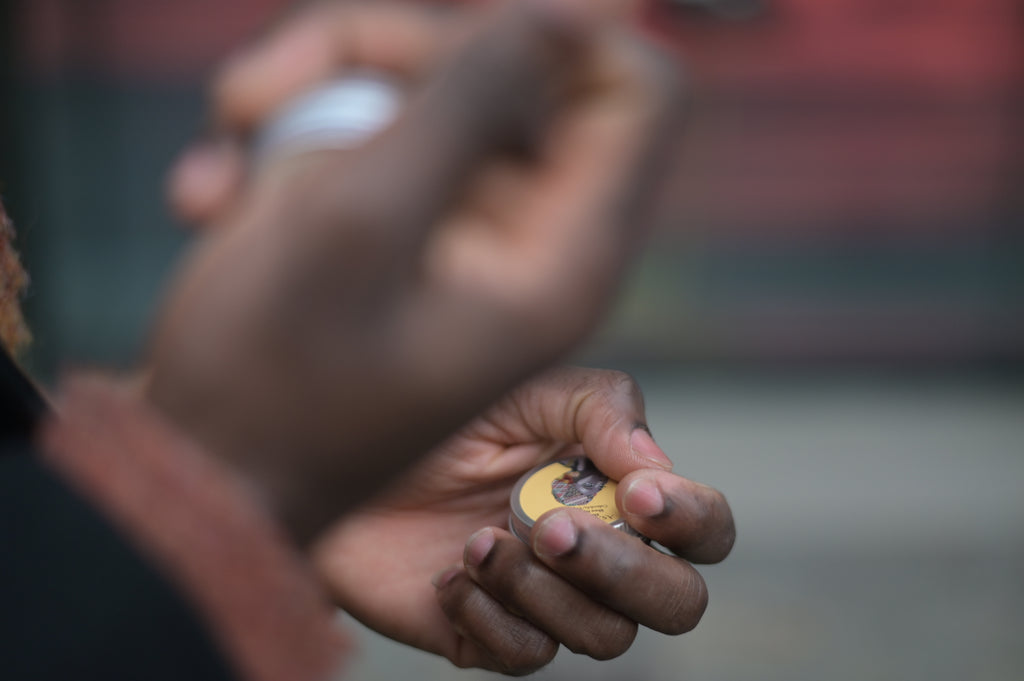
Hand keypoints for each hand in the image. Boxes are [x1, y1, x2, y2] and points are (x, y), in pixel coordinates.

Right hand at [148, 0, 683, 543]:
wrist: (206, 482)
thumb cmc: (271, 380)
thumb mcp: (361, 222)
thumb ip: (466, 103)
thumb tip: (548, 19)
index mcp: (560, 256)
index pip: (637, 92)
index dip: (557, 35)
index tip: (442, 48)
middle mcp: (528, 243)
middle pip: (509, 76)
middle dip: (380, 59)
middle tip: (253, 102)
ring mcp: (459, 240)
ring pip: (420, 103)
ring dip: (306, 110)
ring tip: (209, 182)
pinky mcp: (399, 241)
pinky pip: (366, 150)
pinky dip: (285, 157)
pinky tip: (208, 198)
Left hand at [312, 367, 734, 674]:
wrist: (339, 454)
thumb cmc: (443, 414)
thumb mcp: (524, 387)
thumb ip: (599, 408)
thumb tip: (654, 464)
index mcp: (618, 490)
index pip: (704, 528)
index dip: (692, 521)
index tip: (640, 496)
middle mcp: (596, 550)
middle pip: (676, 604)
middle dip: (625, 573)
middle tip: (553, 530)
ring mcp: (546, 598)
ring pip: (603, 636)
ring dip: (544, 590)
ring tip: (479, 539)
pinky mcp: (490, 633)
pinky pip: (525, 656)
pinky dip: (491, 614)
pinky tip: (451, 569)